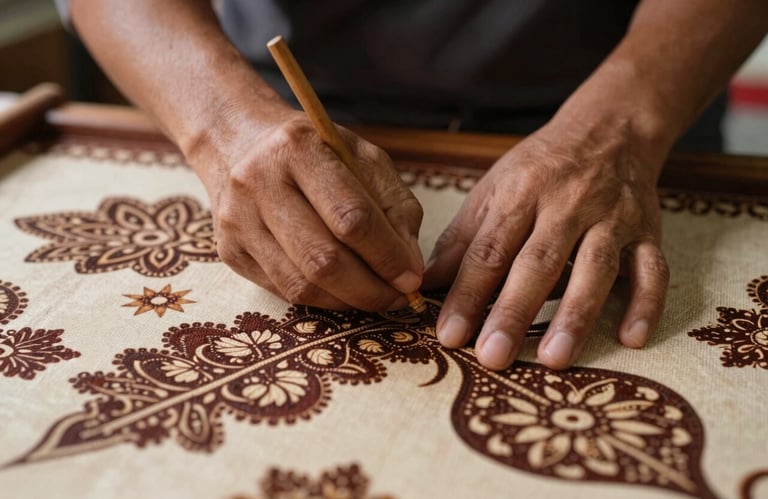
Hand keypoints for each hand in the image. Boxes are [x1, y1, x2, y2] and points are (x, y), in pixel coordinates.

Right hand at [191, 108, 423, 310]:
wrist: (238, 142)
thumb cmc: (314, 151)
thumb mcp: (362, 158)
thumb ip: (395, 206)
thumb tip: (409, 266)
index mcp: (298, 148)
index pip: (351, 217)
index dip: (387, 255)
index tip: (411, 277)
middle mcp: (259, 182)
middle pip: (323, 259)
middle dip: (370, 288)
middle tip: (398, 296)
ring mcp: (238, 220)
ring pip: (301, 284)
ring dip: (348, 301)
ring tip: (375, 297)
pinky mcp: (229, 250)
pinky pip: (283, 291)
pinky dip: (322, 300)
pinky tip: (343, 292)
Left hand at [423, 116, 669, 369]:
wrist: (610, 129)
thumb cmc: (542, 167)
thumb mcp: (495, 189)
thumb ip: (463, 237)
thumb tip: (426, 282)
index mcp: (522, 192)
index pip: (490, 249)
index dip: (467, 293)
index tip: (450, 334)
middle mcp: (568, 204)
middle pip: (538, 262)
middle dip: (514, 311)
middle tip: (493, 356)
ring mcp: (613, 218)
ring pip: (595, 268)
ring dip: (575, 314)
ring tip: (553, 359)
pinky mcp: (648, 231)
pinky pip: (653, 269)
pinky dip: (646, 304)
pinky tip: (632, 338)